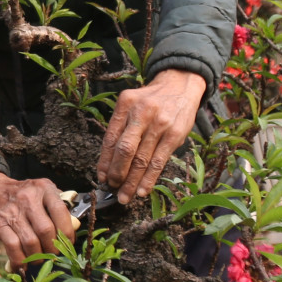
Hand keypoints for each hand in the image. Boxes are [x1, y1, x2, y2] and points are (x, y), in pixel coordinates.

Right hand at [0, 171, 76, 267]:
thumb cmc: (22, 194)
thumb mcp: (41, 191)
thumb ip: (58, 206)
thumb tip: (75, 226)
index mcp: (44, 188)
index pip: (61, 212)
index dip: (67, 232)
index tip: (68, 243)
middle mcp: (29, 198)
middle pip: (46, 231)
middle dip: (52, 248)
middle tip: (52, 253)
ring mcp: (13, 212)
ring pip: (31, 242)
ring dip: (37, 256)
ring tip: (38, 259)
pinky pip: (14, 248)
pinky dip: (20, 260)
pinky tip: (23, 264)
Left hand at [97, 69, 207, 202]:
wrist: (180, 84)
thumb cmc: (151, 99)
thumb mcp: (132, 103)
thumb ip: (121, 126)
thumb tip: (108, 160)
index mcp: (125, 105)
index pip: (110, 138)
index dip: (104, 161)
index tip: (101, 177)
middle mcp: (141, 113)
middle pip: (125, 150)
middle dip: (116, 173)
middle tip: (112, 189)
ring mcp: (159, 124)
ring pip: (142, 160)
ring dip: (131, 182)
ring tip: (125, 197)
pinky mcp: (175, 135)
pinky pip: (159, 162)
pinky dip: (149, 179)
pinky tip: (142, 191)